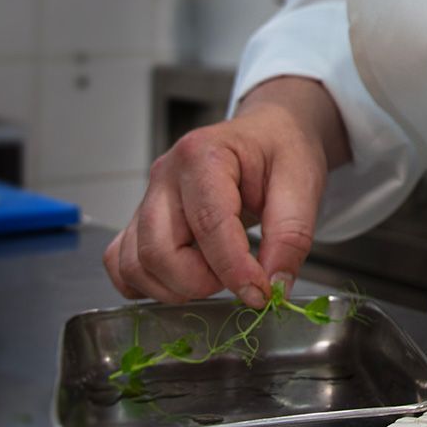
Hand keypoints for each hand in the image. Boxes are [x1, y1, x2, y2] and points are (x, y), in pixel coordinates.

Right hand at [103, 82, 344, 305]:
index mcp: (203, 155)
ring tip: (216, 274)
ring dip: (176, 287)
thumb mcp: (303, 182)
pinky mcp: (140, 221)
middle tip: (240, 278)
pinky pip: (123, 266)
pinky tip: (185, 279)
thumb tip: (274, 285)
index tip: (261, 292)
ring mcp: (147, 199)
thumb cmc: (280, 150)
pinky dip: (149, 285)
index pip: (208, 225)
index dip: (234, 269)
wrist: (267, 134)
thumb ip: (291, 234)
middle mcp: (164, 175)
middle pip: (158, 251)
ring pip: (136, 265)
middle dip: (201, 282)